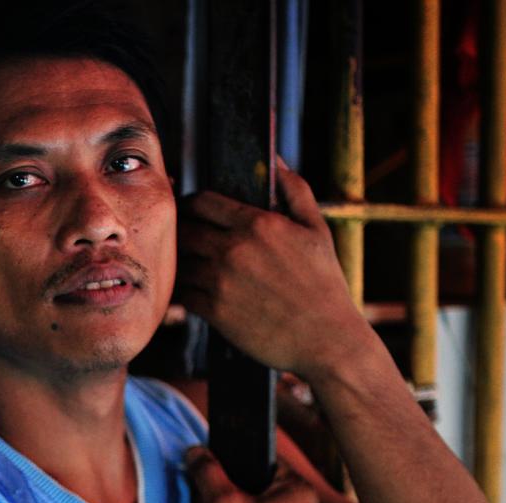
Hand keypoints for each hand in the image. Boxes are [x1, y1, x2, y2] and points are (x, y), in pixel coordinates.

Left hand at [174, 159, 373, 380]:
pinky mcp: (214, 310)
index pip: (202, 201)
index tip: (193, 211)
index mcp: (258, 223)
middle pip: (183, 228)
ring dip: (180, 262)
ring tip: (187, 265)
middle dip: (181, 231)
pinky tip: (192, 292)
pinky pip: (182, 293)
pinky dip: (184, 291)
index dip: (192, 204)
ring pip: (179, 261)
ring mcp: (220, 280)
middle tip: (184, 239)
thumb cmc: (325, 284)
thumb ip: (294, 190)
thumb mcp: (317, 229)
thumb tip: (275, 161)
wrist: (326, 339)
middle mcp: (234, 249)